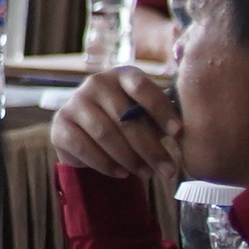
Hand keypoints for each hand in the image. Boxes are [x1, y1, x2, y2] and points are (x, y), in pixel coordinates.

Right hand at [48, 66, 183, 181]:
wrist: (86, 133)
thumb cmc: (127, 122)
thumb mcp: (146, 114)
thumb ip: (162, 117)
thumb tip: (188, 133)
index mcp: (122, 75)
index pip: (142, 86)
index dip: (161, 109)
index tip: (179, 133)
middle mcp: (96, 83)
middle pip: (125, 117)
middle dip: (150, 147)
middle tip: (169, 170)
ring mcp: (75, 102)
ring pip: (106, 134)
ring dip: (130, 159)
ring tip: (147, 173)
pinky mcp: (60, 125)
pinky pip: (84, 148)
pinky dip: (106, 164)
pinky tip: (121, 173)